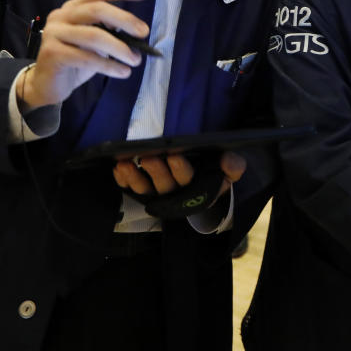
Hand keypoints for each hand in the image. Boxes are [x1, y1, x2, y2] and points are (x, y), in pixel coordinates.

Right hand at [17, 0, 149, 109]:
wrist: (47, 85)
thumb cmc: (75, 62)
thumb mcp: (95, 44)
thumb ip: (109, 31)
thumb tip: (136, 30)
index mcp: (73, 8)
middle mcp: (61, 16)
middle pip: (96, 9)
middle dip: (124, 19)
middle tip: (143, 33)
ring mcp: (54, 33)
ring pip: (93, 36)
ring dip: (120, 49)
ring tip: (135, 60)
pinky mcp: (52, 53)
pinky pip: (86, 58)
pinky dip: (109, 66)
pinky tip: (123, 72)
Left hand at [112, 151, 246, 200]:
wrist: (202, 182)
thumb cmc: (214, 172)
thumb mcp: (227, 169)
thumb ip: (232, 166)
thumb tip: (229, 161)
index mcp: (199, 189)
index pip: (189, 181)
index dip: (181, 170)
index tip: (174, 155)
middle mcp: (177, 194)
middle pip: (165, 186)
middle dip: (156, 172)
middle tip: (147, 157)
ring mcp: (158, 195)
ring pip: (146, 190)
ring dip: (135, 178)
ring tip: (125, 164)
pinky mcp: (144, 192)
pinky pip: (132, 189)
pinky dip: (124, 180)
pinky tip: (118, 169)